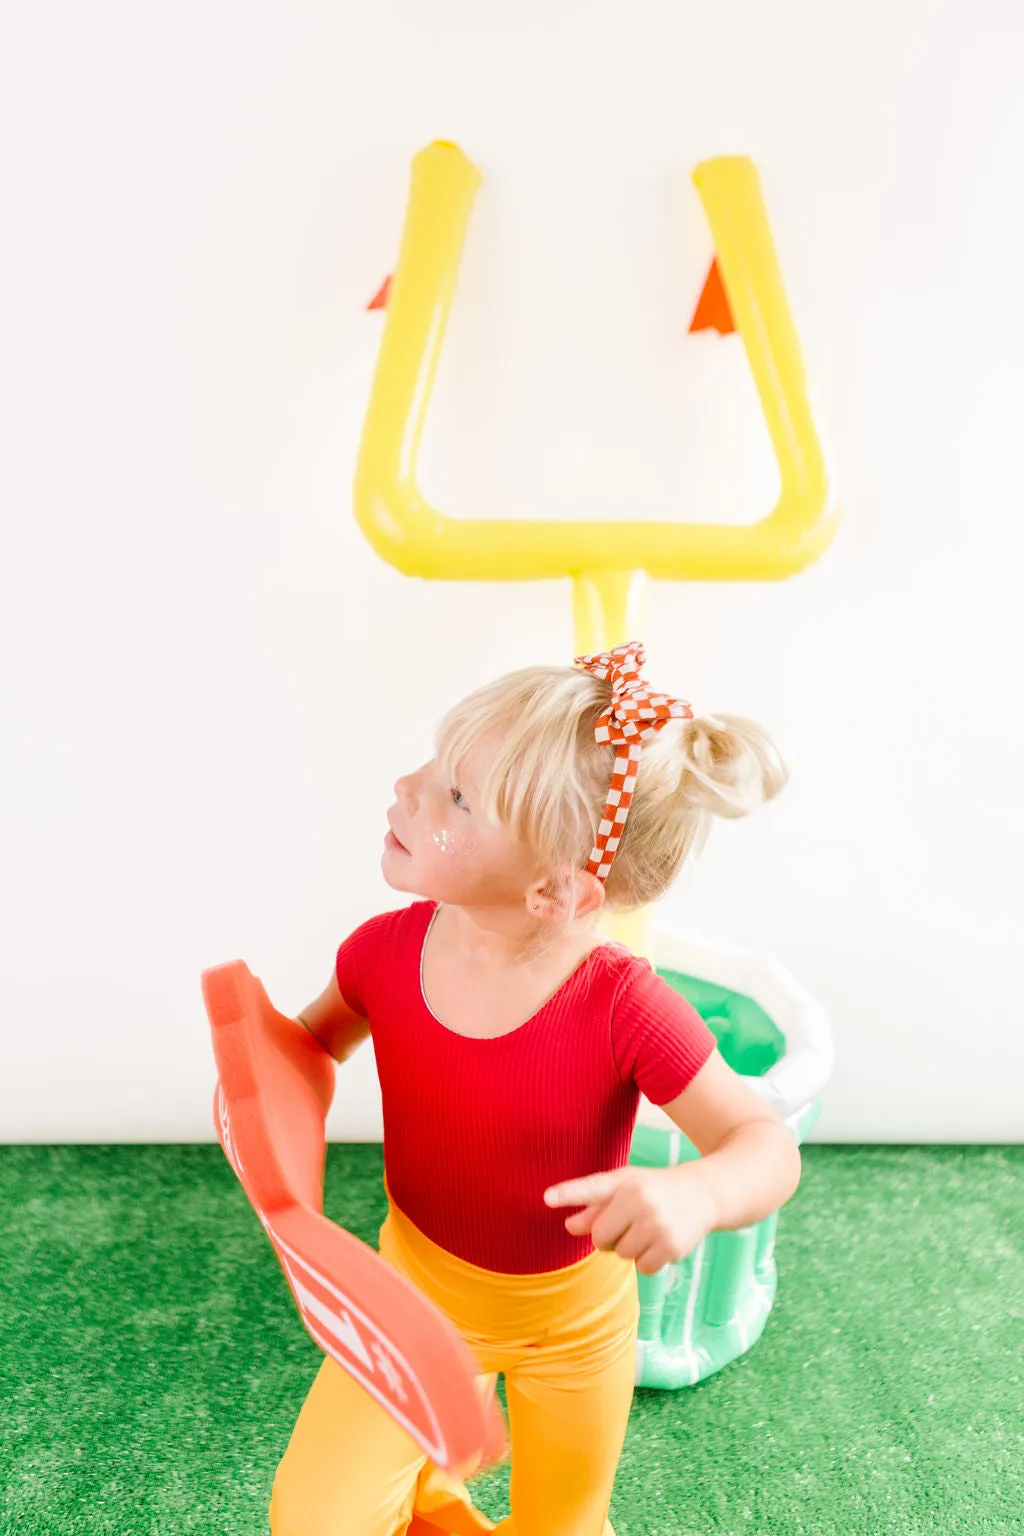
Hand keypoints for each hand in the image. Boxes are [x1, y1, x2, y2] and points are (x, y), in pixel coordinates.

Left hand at [543, 1164, 715, 1275]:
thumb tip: (569, 1227)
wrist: (703, 1194)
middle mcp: (640, 1200)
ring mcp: (657, 1224)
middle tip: (628, 1222)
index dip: (568, 1194)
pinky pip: (642, 1268)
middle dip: (609, 1236)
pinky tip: (660, 1241)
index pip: (591, 1189)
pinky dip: (647, 1260)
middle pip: (600, 1238)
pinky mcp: (672, 1246)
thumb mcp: (624, 1189)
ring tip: (648, 1228)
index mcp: (624, 1182)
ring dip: (630, 1248)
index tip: (546, 1198)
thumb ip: (594, 1206)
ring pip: (621, 1255)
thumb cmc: (653, 1190)